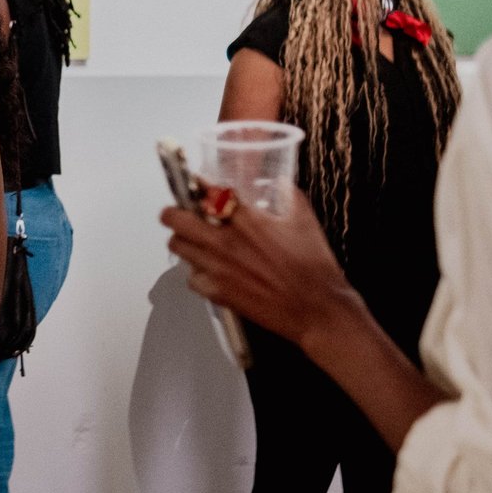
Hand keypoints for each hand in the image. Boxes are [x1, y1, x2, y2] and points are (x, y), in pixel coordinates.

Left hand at [159, 188, 358, 349]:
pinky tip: (210, 270)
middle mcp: (225, 242)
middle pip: (175, 219)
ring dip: (182, 240)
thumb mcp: (305, 220)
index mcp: (246, 220)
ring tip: (193, 240)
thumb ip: (288, 196)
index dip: (197, 185)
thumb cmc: (314, 268)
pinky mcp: (217, 292)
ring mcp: (217, 268)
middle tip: (180, 213)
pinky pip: (191, 277)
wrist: (316, 308)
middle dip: (174, 212)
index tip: (196, 185)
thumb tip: (279, 183)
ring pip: (177, 246)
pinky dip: (197, 272)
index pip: (206, 192)